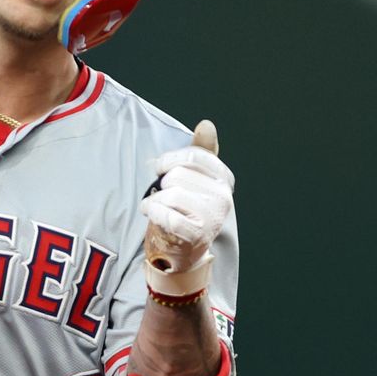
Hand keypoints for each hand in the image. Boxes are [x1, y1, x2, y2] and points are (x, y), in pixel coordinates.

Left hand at [140, 120, 233, 293]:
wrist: (181, 251)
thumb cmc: (184, 209)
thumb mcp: (193, 178)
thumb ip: (201, 152)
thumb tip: (207, 125)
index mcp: (224, 179)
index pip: (194, 155)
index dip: (170, 161)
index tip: (161, 168)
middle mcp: (223, 196)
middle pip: (177, 175)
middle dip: (162, 186)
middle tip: (164, 199)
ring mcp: (213, 216)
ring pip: (170, 194)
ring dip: (155, 201)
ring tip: (159, 209)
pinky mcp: (198, 234)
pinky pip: (166, 214)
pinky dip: (153, 213)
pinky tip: (152, 214)